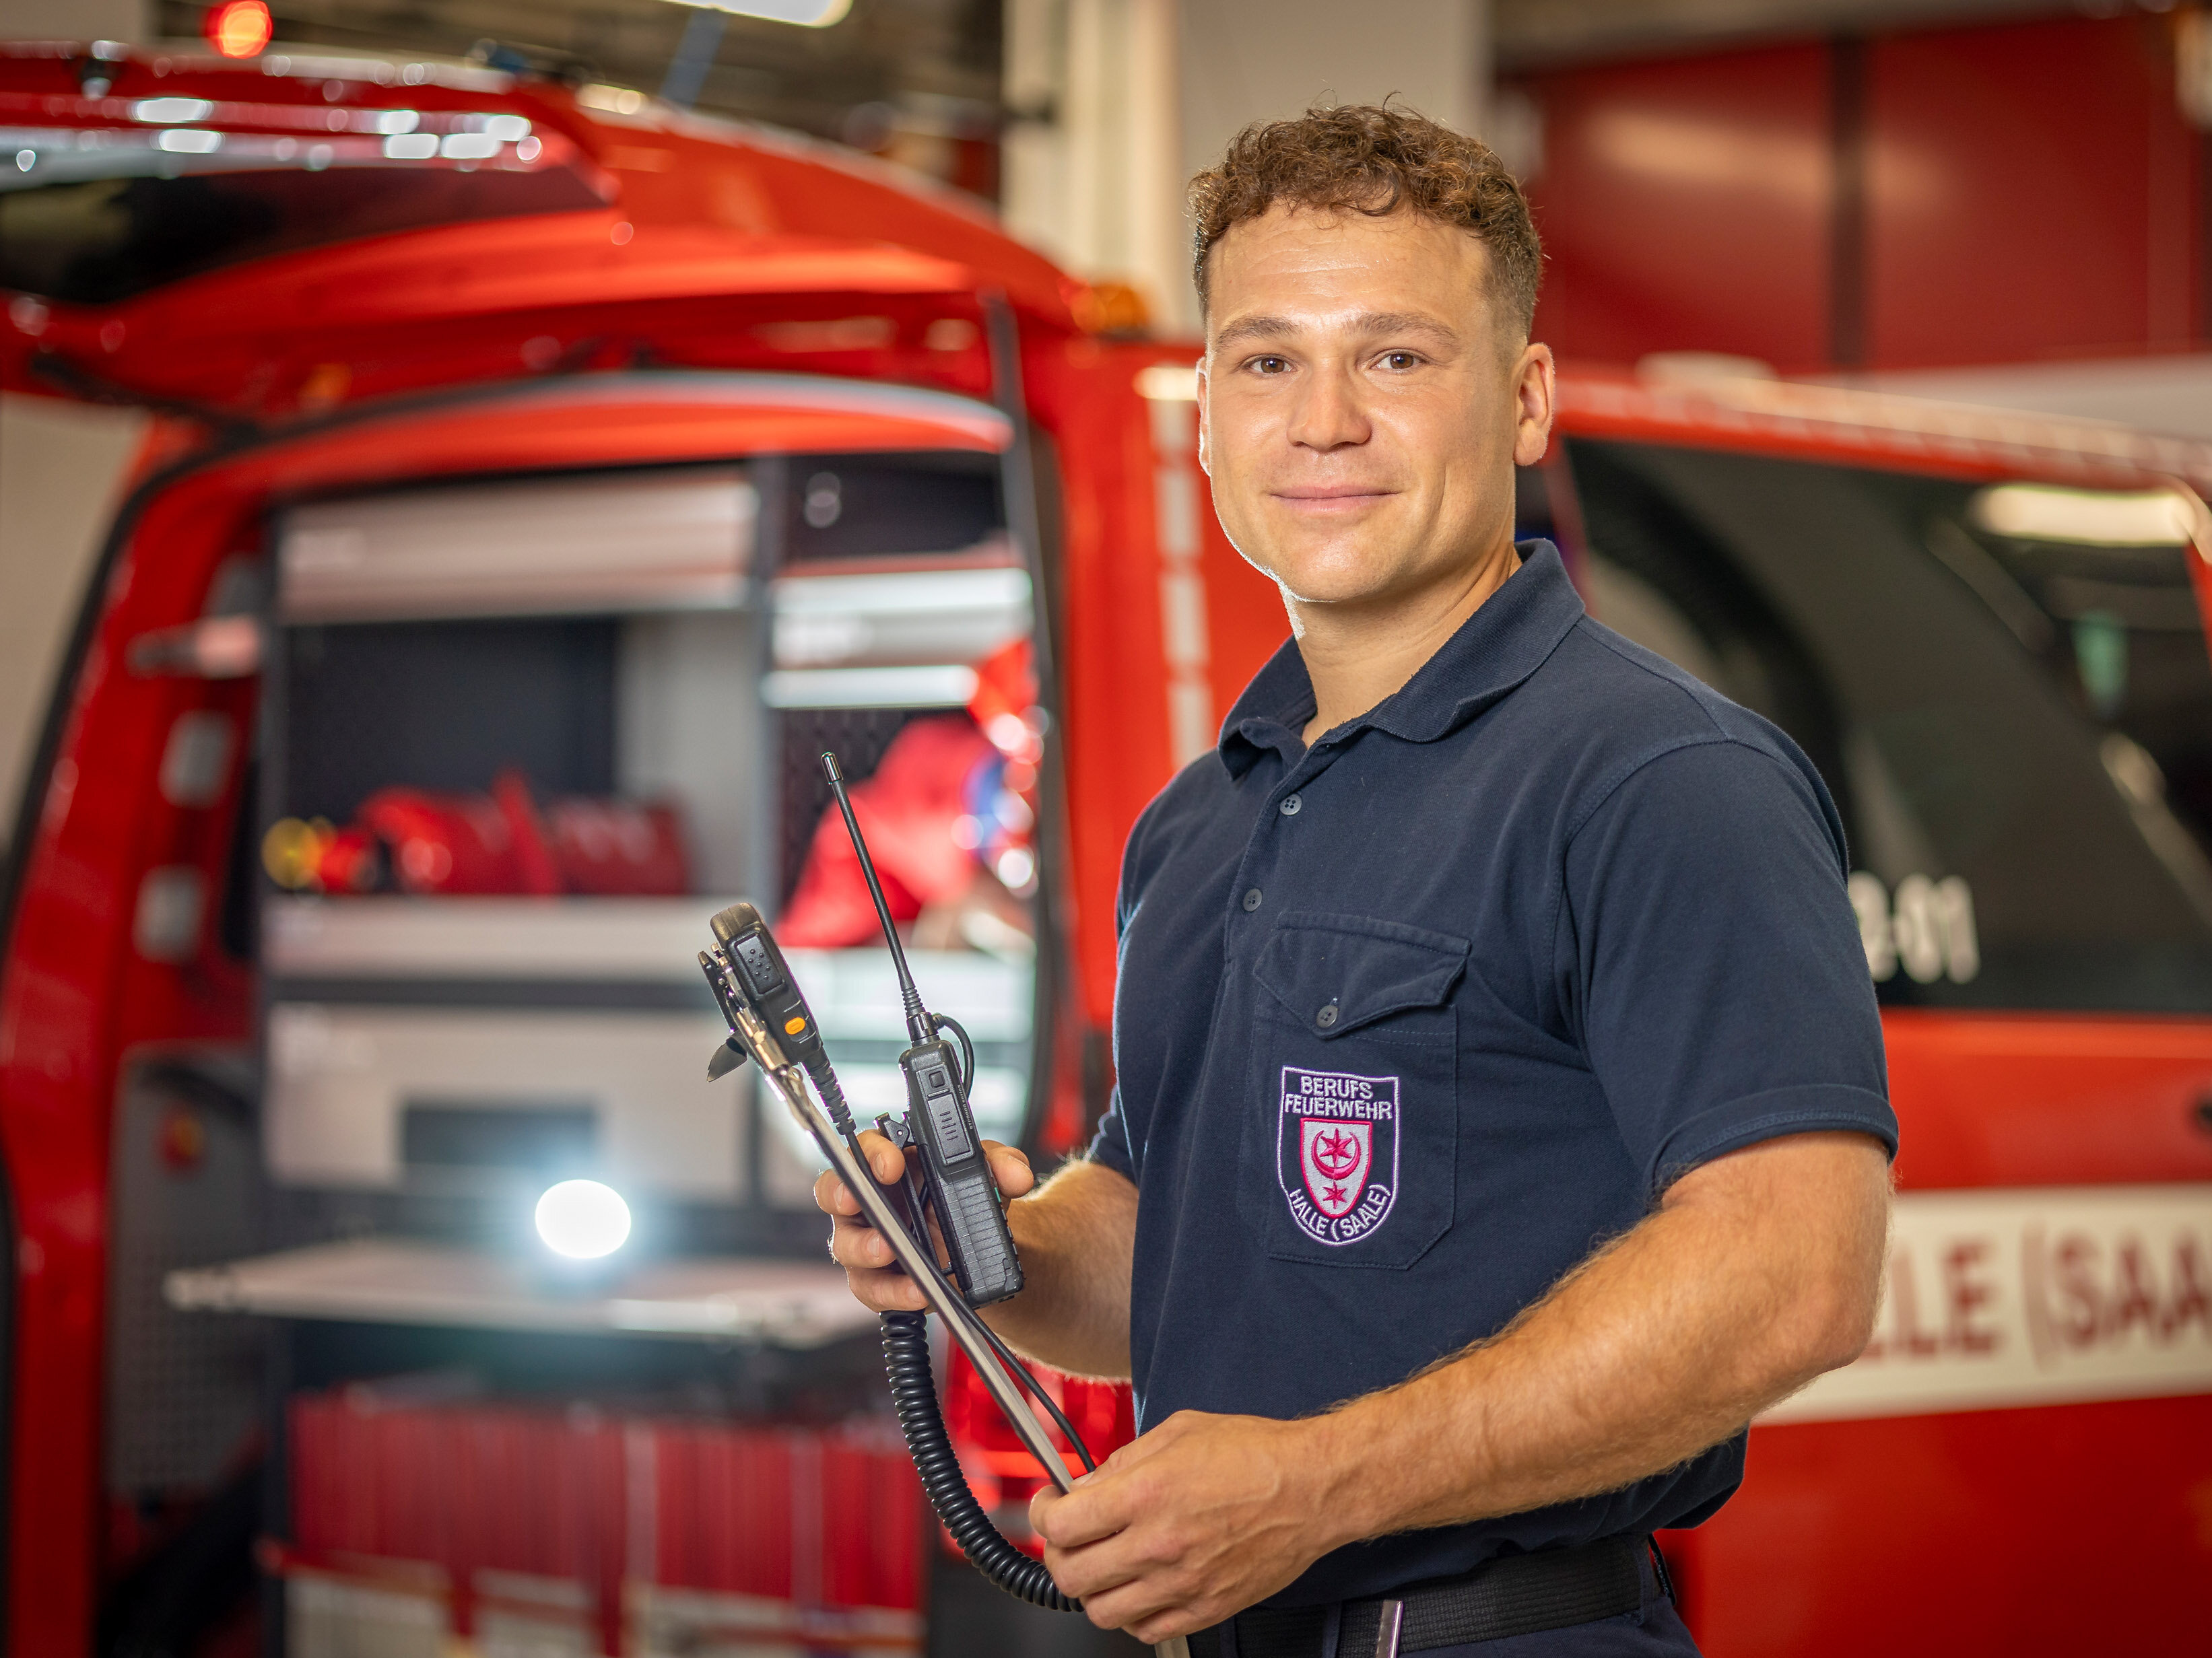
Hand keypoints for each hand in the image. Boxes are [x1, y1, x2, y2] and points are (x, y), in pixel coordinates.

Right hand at [815, 1131, 1035, 1312]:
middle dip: (843, 1195)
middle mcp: (869, 1201)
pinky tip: (919, 1292)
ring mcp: (867, 1242)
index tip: (891, 1164)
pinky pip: (873, 1289)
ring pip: (847, 1245)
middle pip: (835, 1192)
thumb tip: (1016, 1176)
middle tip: (858, 1201)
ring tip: (890, 1251)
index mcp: (889, 1164)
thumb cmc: (966, 1200)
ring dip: (866, 1249)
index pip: (863, 1149)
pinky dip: (895, 1292)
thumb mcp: (988, 1173)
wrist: (980, 1252)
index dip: (870, 1153)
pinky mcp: (878, 1281)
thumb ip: (1001, 1165)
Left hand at [1029, 1410, 1348, 1641]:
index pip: (1060, 1524)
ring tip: (1105, 1563)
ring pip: (1101, 1611)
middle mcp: (1158, 1544)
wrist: (1312, 1488)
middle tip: (1070, 1537)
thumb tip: (1087, 1486)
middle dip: (1059, 1553)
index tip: (1049, 1505)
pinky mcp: (1206, 1608)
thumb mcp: (1178, 1432)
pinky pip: (1146, 1630)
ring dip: (1093, 1588)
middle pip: (1071, 1575)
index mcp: (1146, 1494)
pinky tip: (1140, 1586)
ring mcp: (1182, 1583)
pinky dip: (1132, 1614)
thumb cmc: (1255, 1454)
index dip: (1042, 1513)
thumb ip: (1124, 1461)